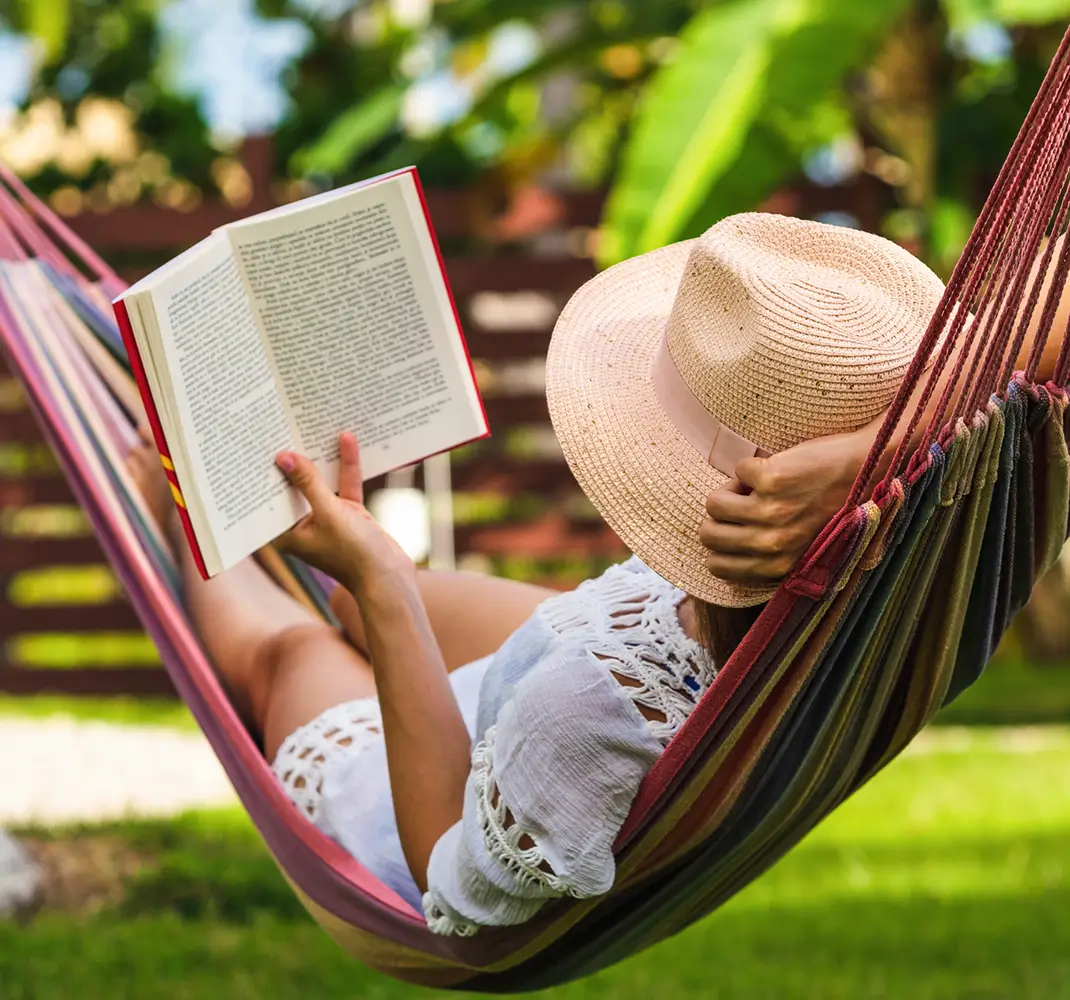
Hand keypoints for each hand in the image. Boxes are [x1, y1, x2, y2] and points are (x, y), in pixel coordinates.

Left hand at [275, 432, 412, 593]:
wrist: (390, 579)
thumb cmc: (354, 554)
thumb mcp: (330, 514)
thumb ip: (309, 484)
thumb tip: (285, 457)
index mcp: (288, 533)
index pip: (271, 497)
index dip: (267, 471)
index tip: (261, 442)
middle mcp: (304, 525)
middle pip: (297, 486)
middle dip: (297, 459)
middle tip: (285, 425)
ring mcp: (329, 520)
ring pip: (323, 483)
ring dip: (324, 459)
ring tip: (316, 427)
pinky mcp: (351, 516)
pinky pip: (345, 486)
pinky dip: (347, 467)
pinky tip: (347, 441)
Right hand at [699, 428, 868, 586]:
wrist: (870, 470)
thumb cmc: (839, 509)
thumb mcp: (807, 549)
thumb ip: (772, 560)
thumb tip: (725, 556)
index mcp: (778, 566)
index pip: (717, 567)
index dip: (720, 544)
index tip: (736, 529)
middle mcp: (773, 544)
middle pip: (708, 534)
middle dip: (720, 516)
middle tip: (743, 504)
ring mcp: (771, 511)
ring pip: (715, 503)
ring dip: (732, 489)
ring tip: (757, 486)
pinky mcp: (772, 479)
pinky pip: (738, 470)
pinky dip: (753, 465)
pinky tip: (777, 468)